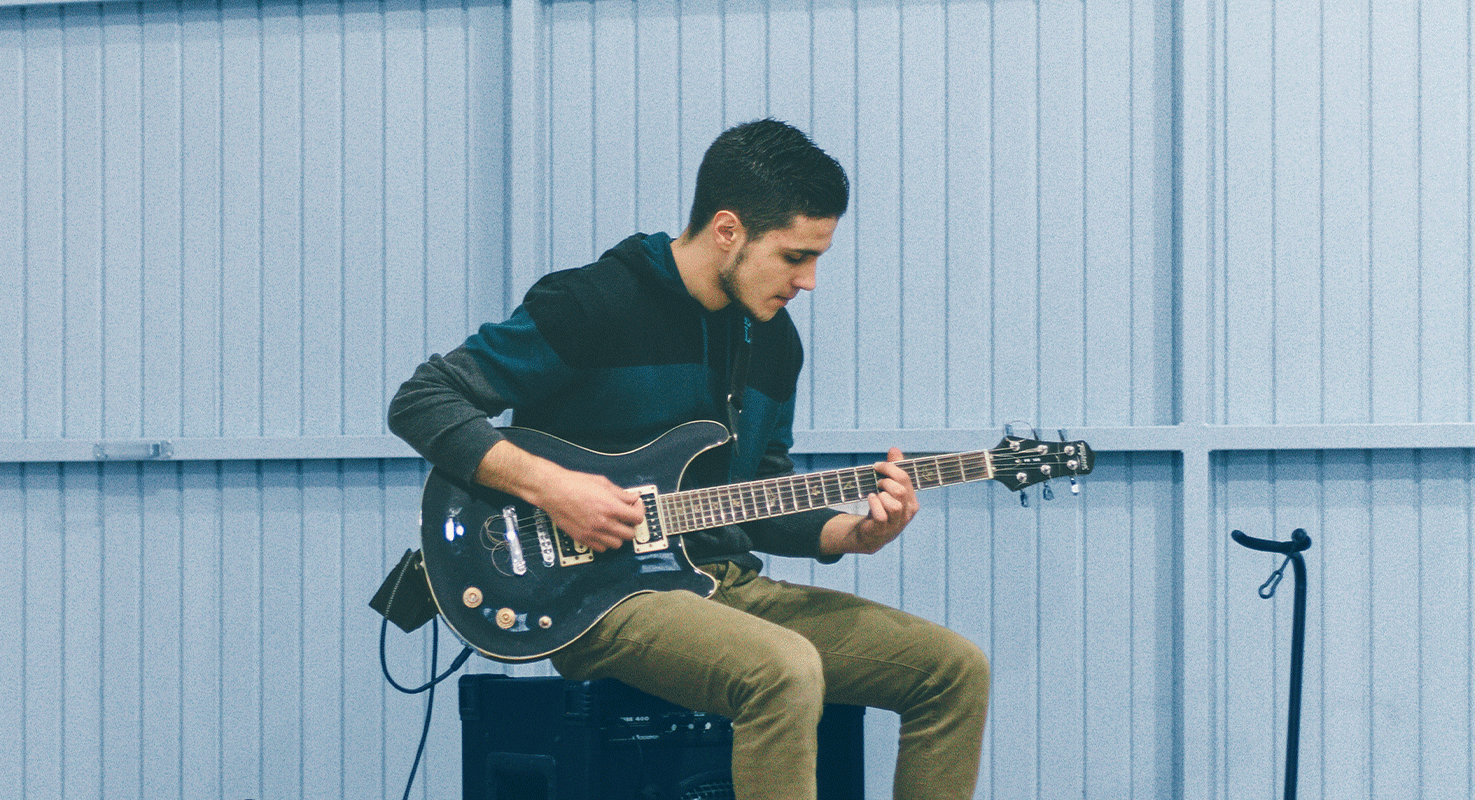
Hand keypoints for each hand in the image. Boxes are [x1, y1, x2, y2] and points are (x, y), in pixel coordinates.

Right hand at [475, 441, 642, 551]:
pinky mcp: (583, 538)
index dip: (639, 511)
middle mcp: (604, 523)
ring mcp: (593, 533)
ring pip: (617, 544)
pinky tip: (602, 532)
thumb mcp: (602, 482)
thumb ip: (621, 493)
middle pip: (630, 534)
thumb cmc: (575, 484)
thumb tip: (633, 498)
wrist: (553, 491)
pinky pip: (602, 549)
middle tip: (625, 517)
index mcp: (611, 507)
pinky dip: (605, 542)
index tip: (635, 506)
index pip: (637, 518)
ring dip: (618, 536)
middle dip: (630, 525)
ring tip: (613, 525)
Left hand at [820, 447, 918, 555]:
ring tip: (876, 493)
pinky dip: (874, 504)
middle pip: (900, 490)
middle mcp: (907, 512)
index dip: (890, 468)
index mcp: (912, 501)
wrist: (872, 534)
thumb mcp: (889, 488)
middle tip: (877, 483)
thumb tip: (894, 450)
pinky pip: (881, 515)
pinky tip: (871, 499)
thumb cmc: (882, 507)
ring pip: (894, 505)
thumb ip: (893, 470)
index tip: (877, 466)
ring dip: (881, 495)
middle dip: (885, 481)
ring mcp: (896, 523)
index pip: (905, 479)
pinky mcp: (883, 529)